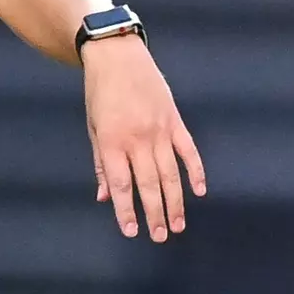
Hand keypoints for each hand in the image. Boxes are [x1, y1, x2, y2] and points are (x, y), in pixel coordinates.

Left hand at [81, 34, 205, 239]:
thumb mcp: (93, 129)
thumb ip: (102, 165)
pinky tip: (199, 190)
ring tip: (178, 224)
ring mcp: (160, 130)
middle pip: (149, 184)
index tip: (132, 231)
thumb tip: (105, 198)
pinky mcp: (175, 121)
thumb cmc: (100, 94)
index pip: (122, 185)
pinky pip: (189, 150)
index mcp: (113, 142)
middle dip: (155, 213)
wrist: (119, 58)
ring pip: (171, 173)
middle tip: (160, 236)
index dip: (126, 211)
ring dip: (175, 200)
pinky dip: (196, 171)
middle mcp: (138, 139)